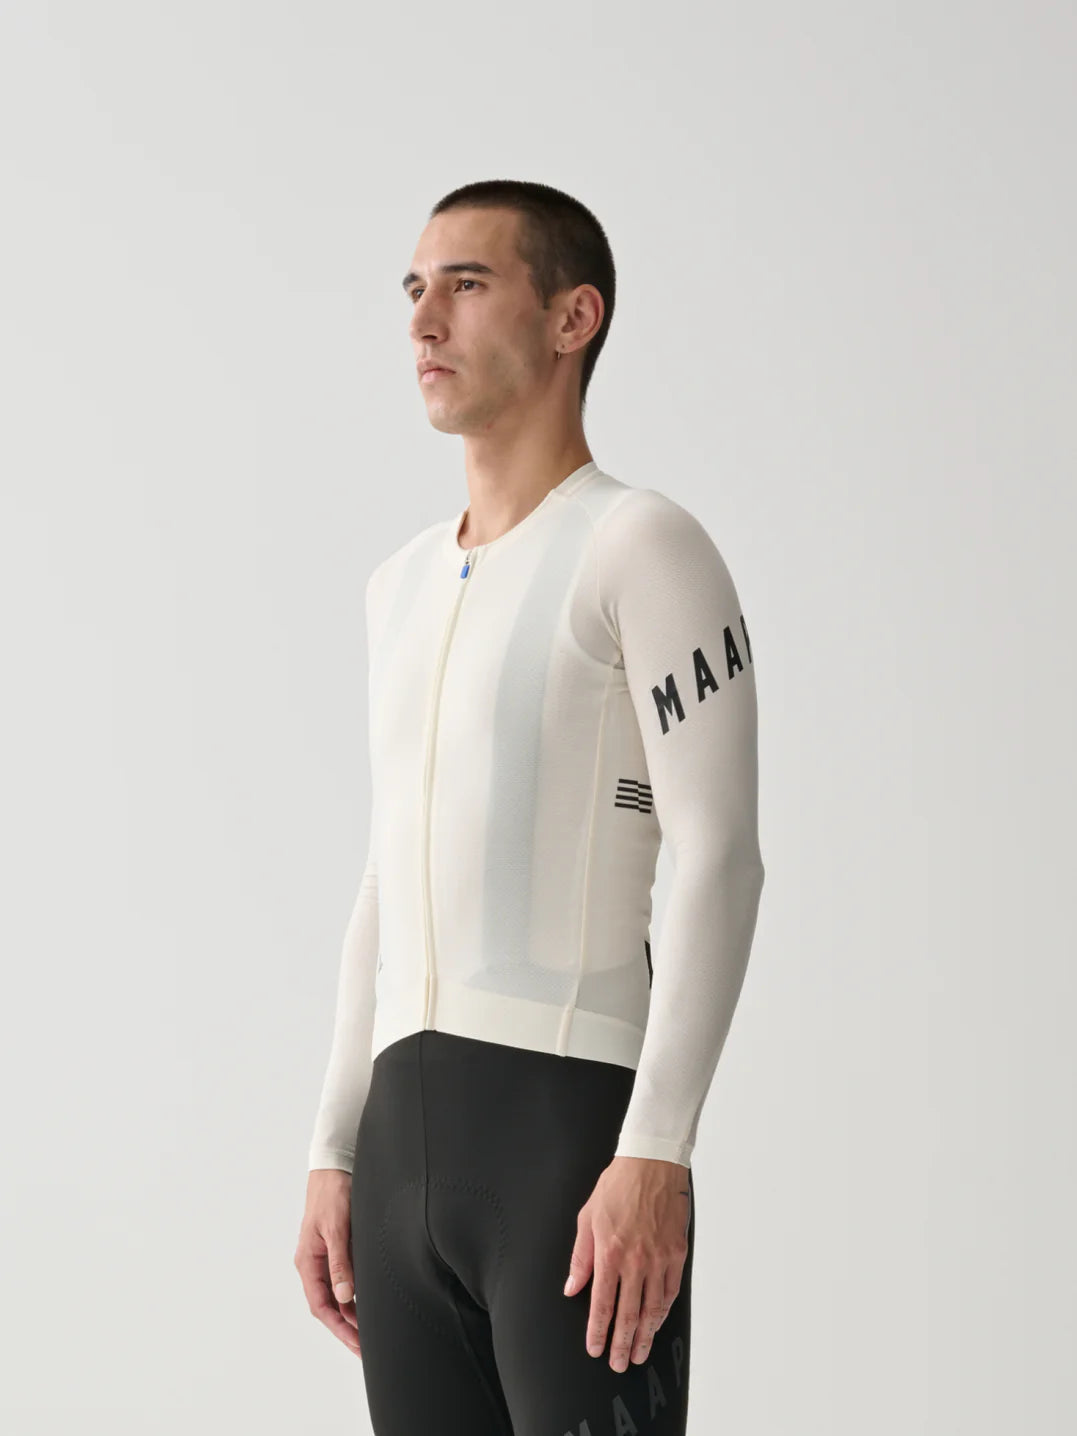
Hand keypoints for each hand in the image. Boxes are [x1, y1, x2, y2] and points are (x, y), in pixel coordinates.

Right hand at [294, 1168, 361, 1357]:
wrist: (335, 1165)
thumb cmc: (333, 1193)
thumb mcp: (337, 1228)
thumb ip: (340, 1262)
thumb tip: (345, 1296)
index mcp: (308, 1261)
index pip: (321, 1305)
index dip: (339, 1328)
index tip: (356, 1344)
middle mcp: (315, 1263)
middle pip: (329, 1305)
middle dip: (347, 1328)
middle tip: (367, 1348)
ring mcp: (326, 1257)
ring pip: (338, 1295)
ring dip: (352, 1315)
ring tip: (371, 1333)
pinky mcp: (339, 1249)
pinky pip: (345, 1279)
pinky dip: (356, 1296)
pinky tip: (369, 1305)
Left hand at [562, 1155, 690, 1371]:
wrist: (652, 1163)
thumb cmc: (617, 1186)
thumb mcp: (587, 1217)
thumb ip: (580, 1257)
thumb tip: (572, 1287)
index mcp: (609, 1252)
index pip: (601, 1304)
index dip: (597, 1331)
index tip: (595, 1349)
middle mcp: (634, 1260)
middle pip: (628, 1314)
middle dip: (623, 1344)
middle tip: (619, 1364)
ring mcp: (658, 1258)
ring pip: (652, 1308)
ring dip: (646, 1335)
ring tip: (640, 1353)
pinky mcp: (676, 1253)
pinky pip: (670, 1291)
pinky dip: (664, 1311)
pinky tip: (658, 1323)